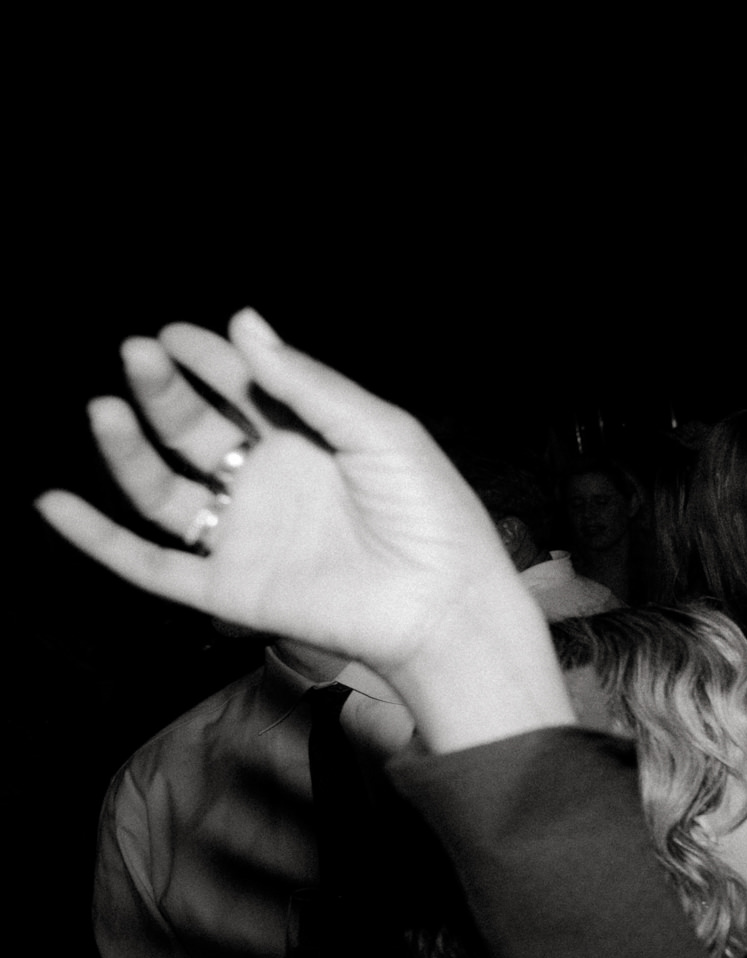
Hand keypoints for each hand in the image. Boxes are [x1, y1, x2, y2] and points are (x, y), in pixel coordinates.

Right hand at [37, 313, 568, 751]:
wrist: (446, 604)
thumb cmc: (432, 515)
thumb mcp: (378, 432)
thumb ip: (308, 383)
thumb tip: (242, 320)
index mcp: (307, 441)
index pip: (239, 390)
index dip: (206, 359)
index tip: (175, 332)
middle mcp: (267, 484)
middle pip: (193, 430)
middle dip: (164, 390)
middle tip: (139, 353)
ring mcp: (244, 537)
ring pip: (163, 490)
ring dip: (126, 450)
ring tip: (105, 407)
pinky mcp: (230, 590)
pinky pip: (151, 565)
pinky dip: (99, 539)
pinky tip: (54, 505)